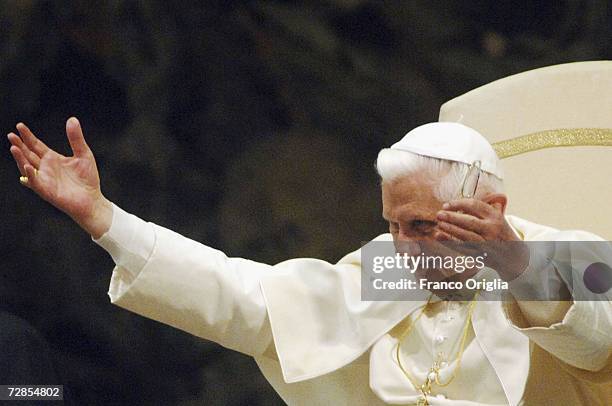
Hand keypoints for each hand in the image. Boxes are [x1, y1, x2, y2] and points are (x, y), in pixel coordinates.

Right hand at [7, 117, 111, 238]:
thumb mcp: (84, 154)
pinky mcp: (47, 191)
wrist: (93, 200)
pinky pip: (36, 182)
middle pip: (28, 154)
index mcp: (52, 159)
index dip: (27, 136)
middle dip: (19, 145)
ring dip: (20, 158)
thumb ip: (76, 138)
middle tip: (11, 135)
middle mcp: (45, 168)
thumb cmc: (87, 179)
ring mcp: (44, 179)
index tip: (19, 125)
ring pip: (27, 167)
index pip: (36, 145)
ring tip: (14, 147)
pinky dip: (31, 175)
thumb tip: (72, 119)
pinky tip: (29, 166)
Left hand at [434, 196, 528, 279]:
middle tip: (439, 214)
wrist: (513, 255)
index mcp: (495, 216)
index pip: (475, 206)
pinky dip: (450, 241)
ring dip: (450, 229)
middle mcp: (492, 229)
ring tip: (439, 224)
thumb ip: (481, 209)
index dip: (458, 204)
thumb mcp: (497, 217)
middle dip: (452, 217)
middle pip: (469, 221)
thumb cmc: (499, 232)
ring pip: (466, 236)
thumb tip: (458, 203)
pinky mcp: (481, 254)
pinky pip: (462, 247)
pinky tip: (439, 236)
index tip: (446, 205)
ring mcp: (487, 242)